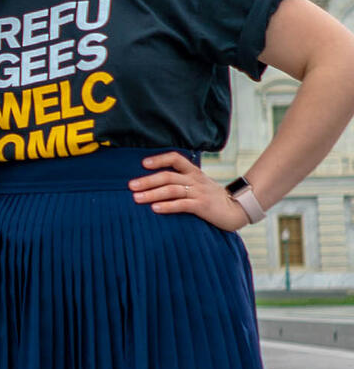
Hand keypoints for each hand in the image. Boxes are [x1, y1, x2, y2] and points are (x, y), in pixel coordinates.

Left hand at [128, 151, 247, 230]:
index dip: (159, 159)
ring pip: (172, 190)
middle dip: (147, 180)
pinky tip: (155, 209)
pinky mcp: (202, 206)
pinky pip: (182, 204)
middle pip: (168, 176)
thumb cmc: (212, 197)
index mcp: (193, 172)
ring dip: (152, 194)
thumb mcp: (198, 183)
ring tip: (136, 198)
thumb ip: (181, 180)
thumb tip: (155, 181)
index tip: (143, 163)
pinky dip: (167, 206)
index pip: (175, 158)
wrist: (237, 210)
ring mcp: (199, 193)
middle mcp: (195, 180)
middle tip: (131, 186)